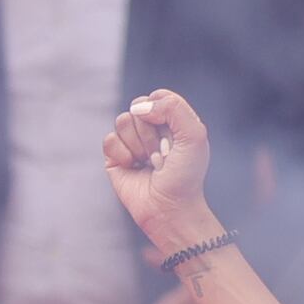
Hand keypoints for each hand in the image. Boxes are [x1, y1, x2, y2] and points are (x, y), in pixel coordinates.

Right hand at [101, 88, 218, 240]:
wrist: (169, 207)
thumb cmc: (185, 174)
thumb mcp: (194, 136)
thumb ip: (174, 109)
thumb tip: (139, 107)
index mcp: (174, 121)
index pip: (159, 96)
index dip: (162, 110)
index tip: (172, 132)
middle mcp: (152, 128)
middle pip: (138, 106)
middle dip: (151, 131)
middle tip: (163, 154)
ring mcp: (132, 141)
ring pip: (122, 121)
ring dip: (139, 144)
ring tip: (150, 162)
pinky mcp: (115, 156)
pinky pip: (109, 139)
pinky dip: (123, 154)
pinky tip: (134, 167)